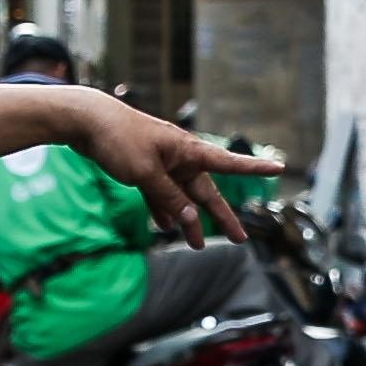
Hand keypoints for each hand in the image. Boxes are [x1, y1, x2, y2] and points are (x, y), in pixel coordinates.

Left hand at [73, 94, 281, 247]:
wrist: (85, 121)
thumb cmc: (118, 139)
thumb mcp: (146, 174)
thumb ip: (169, 198)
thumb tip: (189, 219)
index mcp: (188, 151)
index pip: (229, 162)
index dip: (254, 169)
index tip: (279, 168)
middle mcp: (179, 157)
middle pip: (205, 191)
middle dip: (220, 216)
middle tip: (238, 239)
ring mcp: (161, 163)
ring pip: (181, 196)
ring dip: (187, 219)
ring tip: (194, 244)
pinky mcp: (142, 168)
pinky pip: (160, 194)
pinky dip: (163, 209)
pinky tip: (164, 225)